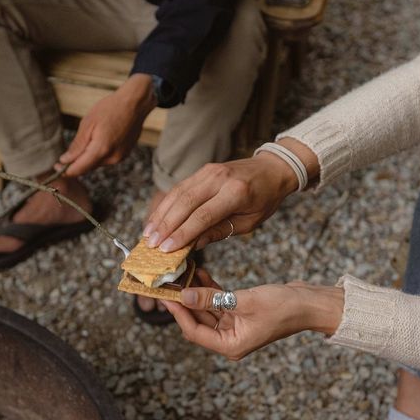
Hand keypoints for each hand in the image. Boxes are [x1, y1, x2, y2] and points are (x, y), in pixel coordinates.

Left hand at [58, 73, 155, 175]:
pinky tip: (99, 138)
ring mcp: (120, 157)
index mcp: (101, 150)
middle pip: (88, 167)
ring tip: (88, 138)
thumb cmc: (111, 108)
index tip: (57, 166)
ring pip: (97, 163)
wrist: (135, 103)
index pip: (79, 169)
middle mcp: (112, 158)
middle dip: (76, 163)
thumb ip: (77, 145)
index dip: (66, 170)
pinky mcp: (125, 154)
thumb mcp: (88, 123)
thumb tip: (65, 160)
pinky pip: (106, 158)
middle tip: (66, 153)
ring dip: (88, 157)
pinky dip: (99, 153)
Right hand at [144, 155, 298, 251]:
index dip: (182, 233)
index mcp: (236, 193)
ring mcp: (209, 170)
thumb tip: (192, 245)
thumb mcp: (248, 223)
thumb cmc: (264, 199)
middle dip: (165, 225)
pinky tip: (157, 219)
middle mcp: (220, 178)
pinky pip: (180, 187)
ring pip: (178, 193)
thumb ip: (219, 231)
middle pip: (185, 203)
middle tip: (151, 245)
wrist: (272, 169)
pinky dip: (166, 204)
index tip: (166, 249)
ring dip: (161, 215)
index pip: (203, 216)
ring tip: (148, 234)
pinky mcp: (202, 169)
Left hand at [165, 269, 343, 359]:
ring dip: (195, 293)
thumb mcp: (244, 301)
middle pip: (198, 321)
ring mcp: (236, 327)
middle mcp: (231, 339)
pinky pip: (218, 303)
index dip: (177, 313)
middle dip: (183, 302)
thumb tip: (184, 296)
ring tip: (182, 274)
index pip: (194, 331)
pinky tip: (200, 274)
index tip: (164, 295)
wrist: (310, 303)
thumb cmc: (283, 307)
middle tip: (167, 282)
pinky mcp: (241, 313)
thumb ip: (212, 299)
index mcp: (231, 345)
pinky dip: (210, 290)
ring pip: (206, 310)